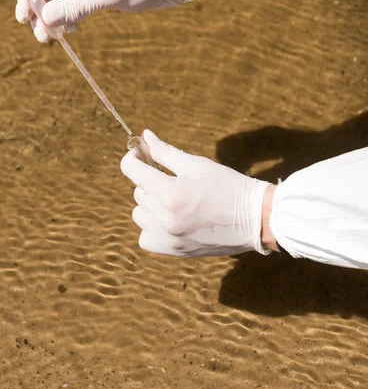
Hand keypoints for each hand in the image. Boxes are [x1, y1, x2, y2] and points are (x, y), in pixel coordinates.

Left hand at [121, 130, 271, 257]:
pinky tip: (169, 220)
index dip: (132, 158)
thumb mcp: (197, 165)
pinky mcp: (174, 252)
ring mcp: (169, 238)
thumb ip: (165, 152)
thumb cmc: (228, 186)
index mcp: (171, 193)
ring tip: (173, 201)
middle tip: (171, 178)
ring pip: (140, 214)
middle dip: (150, 181)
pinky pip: (145, 238)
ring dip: (150, 205)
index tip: (138, 153)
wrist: (256, 219)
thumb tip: (144, 136)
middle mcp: (166, 219)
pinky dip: (152, 227)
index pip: (132, 170)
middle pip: (138, 192)